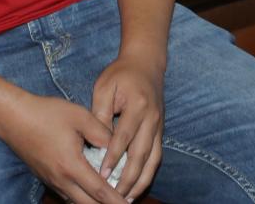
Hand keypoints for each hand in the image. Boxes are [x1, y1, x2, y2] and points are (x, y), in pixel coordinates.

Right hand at [0, 87, 124, 203]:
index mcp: (71, 165)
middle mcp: (61, 179)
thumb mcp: (79, 116)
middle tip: (123, 203)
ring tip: (109, 198)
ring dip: (93, 202)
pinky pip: (67, 195)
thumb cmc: (46, 113)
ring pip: (76, 202)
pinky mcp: (46, 178)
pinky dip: (81, 197)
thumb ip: (101, 132)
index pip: (99, 191)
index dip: (116, 200)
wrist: (13, 117)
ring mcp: (51, 181)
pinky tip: (89, 190)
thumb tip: (116, 145)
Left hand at [89, 57, 165, 201]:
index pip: (124, 137)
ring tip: (126, 198)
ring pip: (152, 160)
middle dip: (128, 178)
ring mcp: (158, 126)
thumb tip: (94, 141)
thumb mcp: (105, 87)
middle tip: (115, 196)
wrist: (146, 63)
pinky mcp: (160, 132)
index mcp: (137, 105)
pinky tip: (136, 187)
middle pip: (141, 154)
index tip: (102, 176)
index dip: (113, 157)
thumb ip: (100, 113)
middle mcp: (152, 118)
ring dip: (140, 182)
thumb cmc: (121, 74)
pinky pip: (156, 157)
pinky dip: (147, 174)